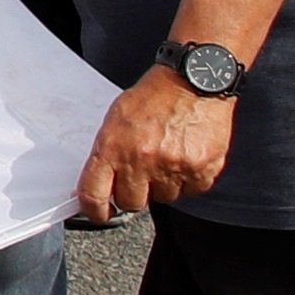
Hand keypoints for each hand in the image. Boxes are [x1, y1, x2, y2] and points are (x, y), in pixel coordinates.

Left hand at [72, 63, 238, 222]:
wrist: (194, 81)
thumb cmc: (153, 97)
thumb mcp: (116, 118)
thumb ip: (107, 152)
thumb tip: (99, 182)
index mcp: (112, 147)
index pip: (93, 194)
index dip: (94, 211)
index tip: (99, 213)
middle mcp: (141, 161)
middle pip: (130, 203)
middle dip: (133, 192)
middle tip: (140, 172)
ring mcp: (173, 168)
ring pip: (162, 199)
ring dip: (162, 185)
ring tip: (166, 155)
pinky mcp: (201, 171)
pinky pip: (190, 192)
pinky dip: (187, 180)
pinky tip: (185, 156)